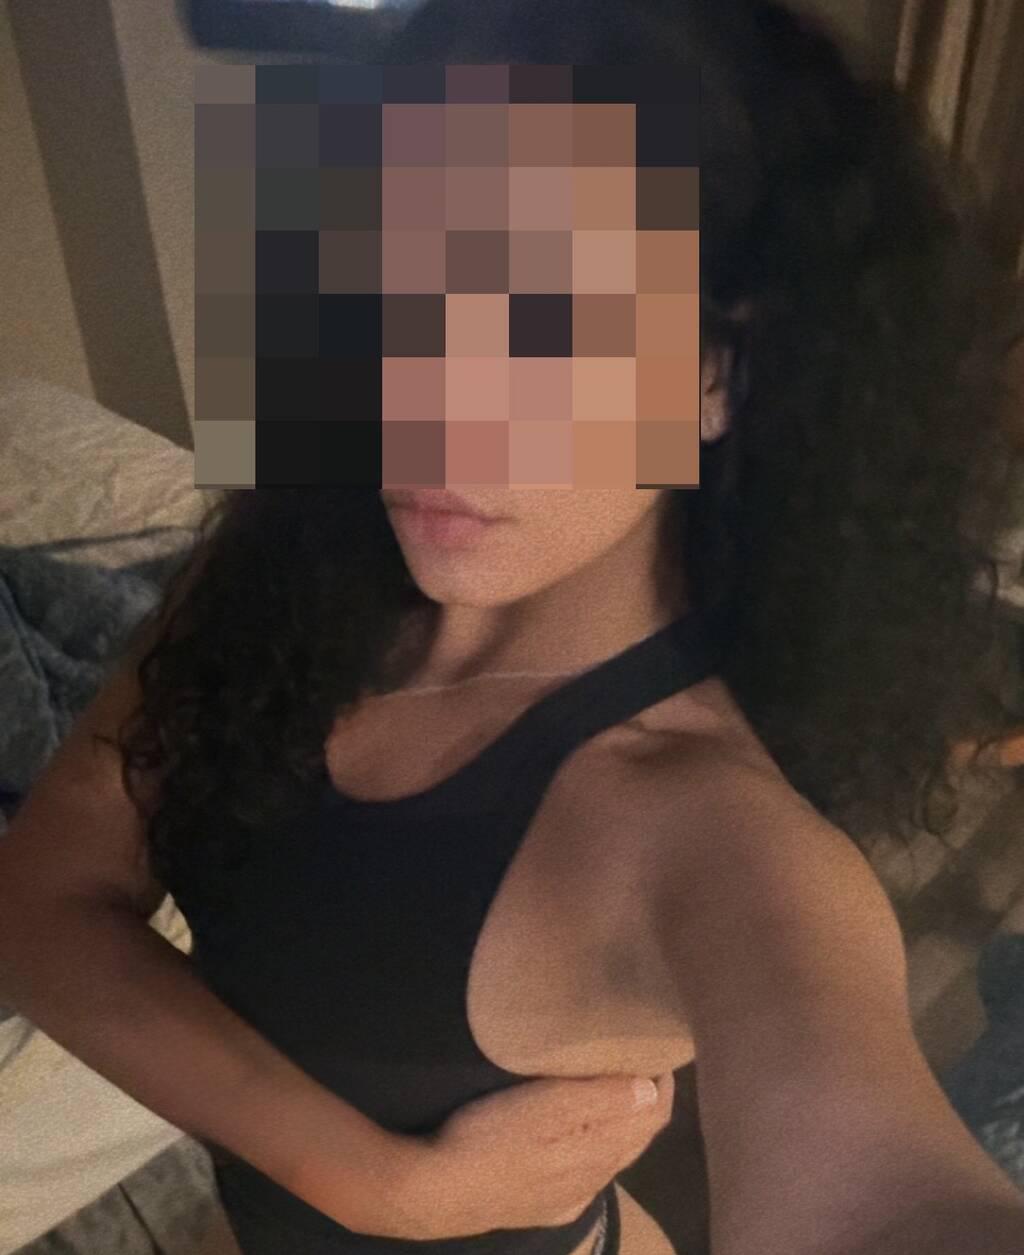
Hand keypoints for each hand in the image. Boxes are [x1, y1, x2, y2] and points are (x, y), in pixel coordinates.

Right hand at [387, 1072, 674, 1239]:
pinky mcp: (545, 1206)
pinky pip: (588, 1177)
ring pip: (613, 1158)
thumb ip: (601, 1098)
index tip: (660, 1049)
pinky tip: (584, 1142)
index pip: (653, 1117)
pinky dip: (598, 1151)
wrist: (438, 1192)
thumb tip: (652, 1090)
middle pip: (637, 1138)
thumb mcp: (545, 1105)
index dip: (662, 1083)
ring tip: (616, 1089)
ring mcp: (570, 1197)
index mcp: (599, 1150)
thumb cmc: (491, 1136)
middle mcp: (593, 1179)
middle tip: (642, 1061)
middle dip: (647, 1101)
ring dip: (623, 1125)